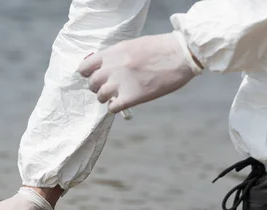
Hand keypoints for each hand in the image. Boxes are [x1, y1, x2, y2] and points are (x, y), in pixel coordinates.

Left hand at [78, 31, 202, 113]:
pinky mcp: (131, 97)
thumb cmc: (161, 49)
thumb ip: (117, 56)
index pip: (85, 67)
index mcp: (112, 53)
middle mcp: (112, 68)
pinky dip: (115, 108)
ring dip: (107, 98)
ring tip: (117, 96)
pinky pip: (112, 108)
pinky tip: (123, 103)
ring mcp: (121, 83)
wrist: (180, 55)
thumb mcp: (133, 45)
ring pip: (101, 97)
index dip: (88, 74)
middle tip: (108, 88)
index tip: (95, 77)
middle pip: (92, 83)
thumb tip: (106, 67)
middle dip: (98, 87)